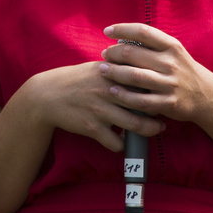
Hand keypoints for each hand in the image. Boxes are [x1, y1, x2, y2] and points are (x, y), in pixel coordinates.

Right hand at [18, 61, 161, 153]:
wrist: (47, 96)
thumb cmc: (76, 80)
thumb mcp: (97, 67)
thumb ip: (119, 68)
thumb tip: (144, 70)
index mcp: (111, 72)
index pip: (143, 80)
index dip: (157, 87)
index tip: (164, 93)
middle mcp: (108, 90)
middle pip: (144, 103)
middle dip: (158, 112)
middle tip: (164, 117)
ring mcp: (100, 110)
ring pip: (134, 125)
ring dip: (148, 131)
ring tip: (155, 130)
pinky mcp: (92, 127)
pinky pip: (116, 142)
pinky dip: (123, 145)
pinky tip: (124, 141)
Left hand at [99, 23, 212, 124]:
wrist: (206, 96)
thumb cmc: (182, 70)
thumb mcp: (173, 52)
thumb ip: (152, 45)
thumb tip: (120, 37)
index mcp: (172, 46)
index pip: (142, 31)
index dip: (122, 28)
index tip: (107, 31)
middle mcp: (171, 63)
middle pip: (133, 53)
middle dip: (113, 53)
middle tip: (104, 55)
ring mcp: (170, 83)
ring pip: (134, 76)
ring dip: (114, 72)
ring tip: (103, 70)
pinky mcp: (169, 103)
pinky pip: (140, 100)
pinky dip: (124, 95)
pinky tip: (113, 91)